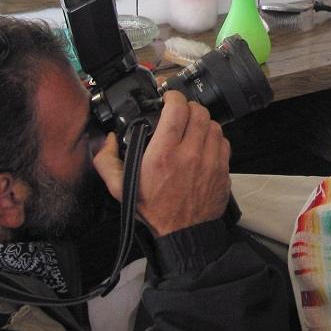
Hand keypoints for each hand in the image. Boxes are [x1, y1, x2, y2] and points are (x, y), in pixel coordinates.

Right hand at [93, 91, 230, 236]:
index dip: (172, 96)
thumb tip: (108, 139)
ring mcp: (210, 161)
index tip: (168, 98)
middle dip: (188, 107)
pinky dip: (214, 138)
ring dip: (202, 121)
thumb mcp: (120, 188)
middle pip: (198, 111)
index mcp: (163, 155)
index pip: (176, 109)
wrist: (183, 234)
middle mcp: (190, 154)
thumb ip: (107, 160)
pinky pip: (223, 141)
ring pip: (213, 124)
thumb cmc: (154, 210)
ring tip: (192, 127)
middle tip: (180, 112)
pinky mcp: (223, 169)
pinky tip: (204, 144)